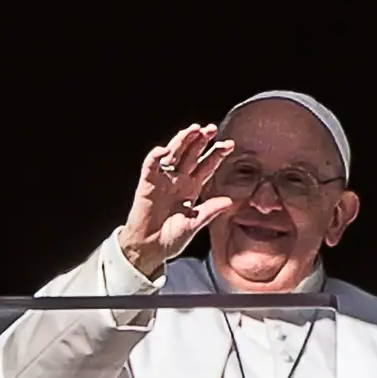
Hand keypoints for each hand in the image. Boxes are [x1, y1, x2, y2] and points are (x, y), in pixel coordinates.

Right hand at [117, 124, 235, 277]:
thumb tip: (229, 200)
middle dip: (201, 141)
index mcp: (192, 188)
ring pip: (173, 154)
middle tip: (211, 129)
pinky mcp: (147, 184)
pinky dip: (155, 157)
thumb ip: (210, 211)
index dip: (216, 154)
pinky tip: (164, 150)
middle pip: (191, 155)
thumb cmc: (171, 237)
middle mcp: (178, 180)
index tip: (229, 144)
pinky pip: (150, 166)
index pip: (206, 166)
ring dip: (182, 141)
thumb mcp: (194, 224)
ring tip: (193, 130)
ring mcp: (163, 180)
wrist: (150, 248)